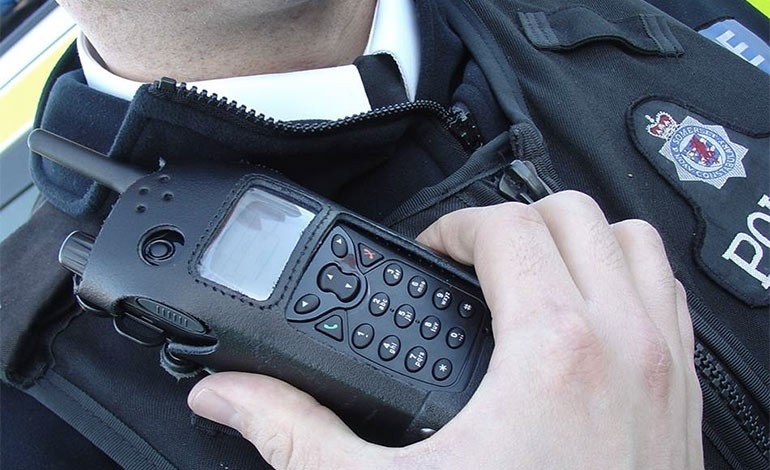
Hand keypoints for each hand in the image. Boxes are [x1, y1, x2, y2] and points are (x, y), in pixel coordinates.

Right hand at [187, 191, 702, 468]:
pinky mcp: (683, 391)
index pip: (506, 225)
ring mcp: (664, 362)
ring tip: (532, 270)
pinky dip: (625, 277)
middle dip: (513, 222)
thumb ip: (299, 435)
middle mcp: (624, 342)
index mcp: (553, 349)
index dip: (454, 225)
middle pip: (573, 214)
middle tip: (475, 261)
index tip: (434, 251)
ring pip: (632, 241)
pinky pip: (665, 290)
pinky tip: (586, 310)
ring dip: (578, 239)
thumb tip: (230, 398)